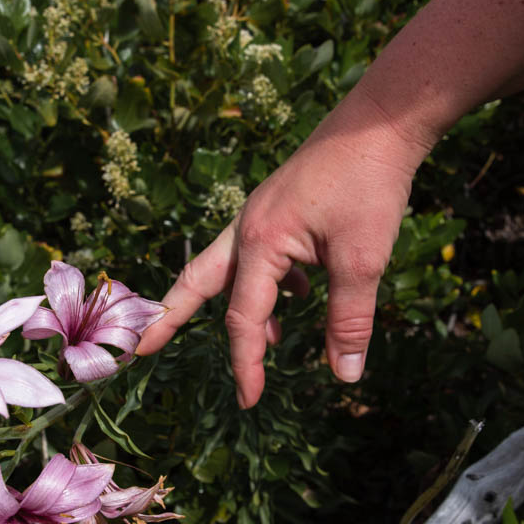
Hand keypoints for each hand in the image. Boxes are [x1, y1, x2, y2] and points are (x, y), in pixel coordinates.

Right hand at [137, 89, 429, 407]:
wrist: (380, 122)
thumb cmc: (369, 186)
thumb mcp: (363, 260)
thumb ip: (349, 320)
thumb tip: (345, 375)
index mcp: (260, 242)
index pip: (244, 318)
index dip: (247, 364)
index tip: (249, 401)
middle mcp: (246, 228)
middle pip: (198, 283)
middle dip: (170, 317)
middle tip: (143, 349)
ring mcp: (258, 214)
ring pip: (225, 269)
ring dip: (231, 306)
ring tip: (265, 341)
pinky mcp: (277, 208)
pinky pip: (256, 255)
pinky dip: (269, 284)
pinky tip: (299, 294)